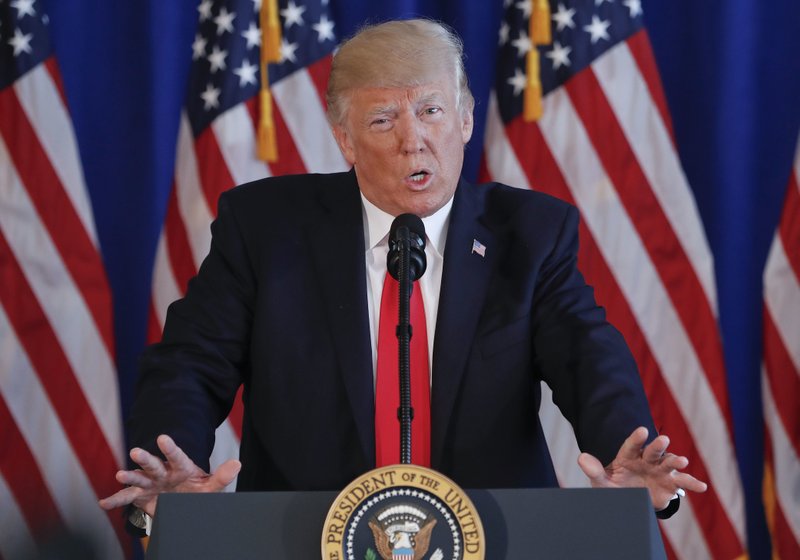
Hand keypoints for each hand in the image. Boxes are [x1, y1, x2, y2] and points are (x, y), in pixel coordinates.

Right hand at [98, 434, 240, 516]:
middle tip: (136, 451)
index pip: (177, 456)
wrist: (181, 500)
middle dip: (145, 458)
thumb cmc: (196, 490)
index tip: (162, 437)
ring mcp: (150, 482)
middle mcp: (163, 472)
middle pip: (153, 464)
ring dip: (129, 476)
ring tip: (119, 475)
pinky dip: (115, 500)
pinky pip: (127, 498)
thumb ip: (222, 476)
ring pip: (138, 478)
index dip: (170, 448)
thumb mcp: (210, 486)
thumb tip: (238, 464)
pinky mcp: (140, 495)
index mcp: (181, 467)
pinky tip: (103, 503)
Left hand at [577, 426, 706, 510]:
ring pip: (669, 463)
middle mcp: (646, 460)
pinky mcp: (670, 484)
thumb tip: (581, 458)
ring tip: (682, 461)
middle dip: (658, 445)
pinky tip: (702, 486)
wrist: (629, 501)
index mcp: (628, 456)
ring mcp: (660, 470)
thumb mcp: (602, 482)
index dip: (636, 438)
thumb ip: (594, 471)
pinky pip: (682, 482)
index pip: (631, 445)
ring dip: (676, 461)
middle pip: (653, 450)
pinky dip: (692, 483)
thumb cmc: (614, 487)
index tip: (642, 431)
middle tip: (663, 440)